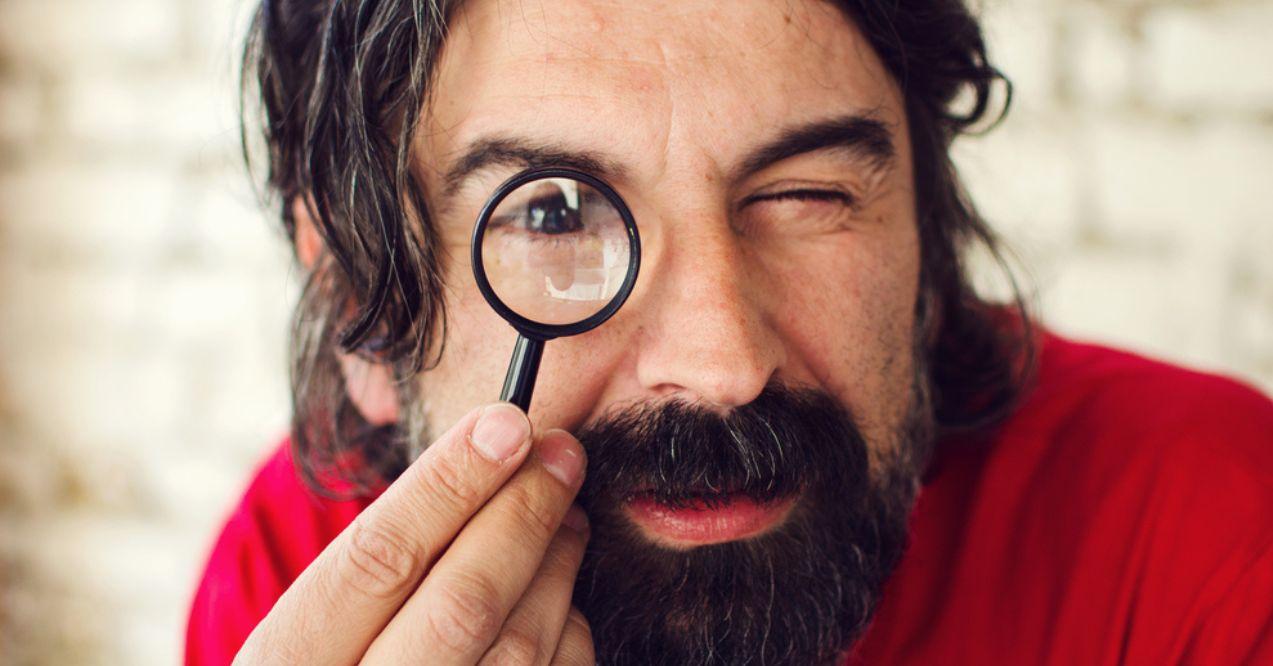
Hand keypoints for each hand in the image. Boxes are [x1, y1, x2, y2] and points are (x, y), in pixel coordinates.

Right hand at [235, 403, 594, 664]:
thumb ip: (380, 564)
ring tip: (569, 513)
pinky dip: (568, 631)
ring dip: (556, 564)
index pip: (377, 559)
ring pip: (520, 647)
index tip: (507, 423)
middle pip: (463, 604)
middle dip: (523, 514)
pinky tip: (560, 597)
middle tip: (562, 453)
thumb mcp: (315, 628)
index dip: (449, 484)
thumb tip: (486, 457)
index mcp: (290, 664)